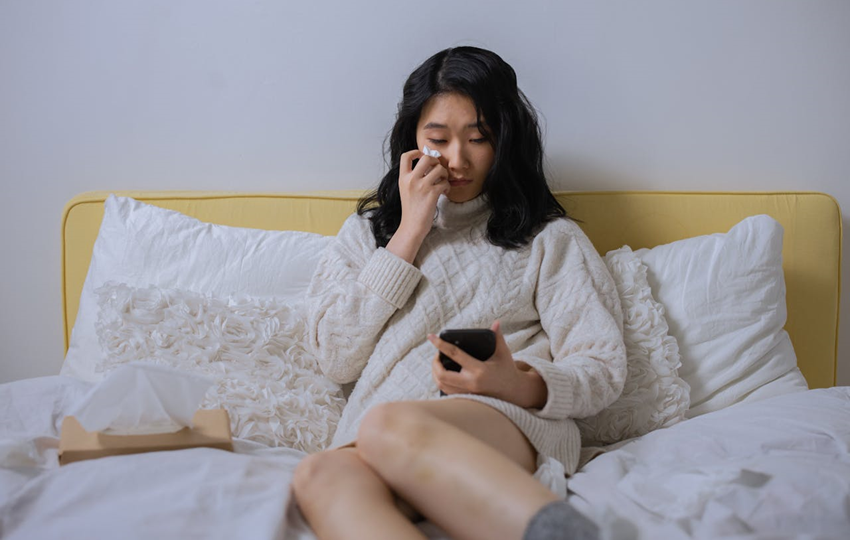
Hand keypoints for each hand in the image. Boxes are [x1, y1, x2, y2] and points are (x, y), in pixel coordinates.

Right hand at [397, 149, 448, 238]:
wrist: (412, 226)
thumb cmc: (411, 209)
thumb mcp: (405, 190)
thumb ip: (413, 177)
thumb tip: (429, 163)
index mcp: (403, 178)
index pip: (405, 156)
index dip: (416, 152)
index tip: (422, 156)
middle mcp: (411, 180)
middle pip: (426, 158)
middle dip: (435, 161)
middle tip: (437, 170)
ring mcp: (422, 186)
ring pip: (439, 169)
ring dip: (444, 174)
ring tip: (442, 182)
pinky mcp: (432, 194)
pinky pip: (445, 182)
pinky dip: (447, 186)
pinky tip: (444, 192)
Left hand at [428, 321, 547, 407]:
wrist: (514, 392)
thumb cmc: (507, 370)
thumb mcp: (503, 353)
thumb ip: (498, 337)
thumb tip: (496, 322)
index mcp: (479, 370)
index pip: (455, 354)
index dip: (441, 344)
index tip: (431, 336)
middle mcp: (471, 383)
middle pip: (442, 375)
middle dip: (434, 363)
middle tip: (436, 355)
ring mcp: (467, 393)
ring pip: (441, 385)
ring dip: (435, 373)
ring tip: (438, 363)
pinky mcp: (466, 398)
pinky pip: (446, 392)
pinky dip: (441, 382)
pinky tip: (442, 374)